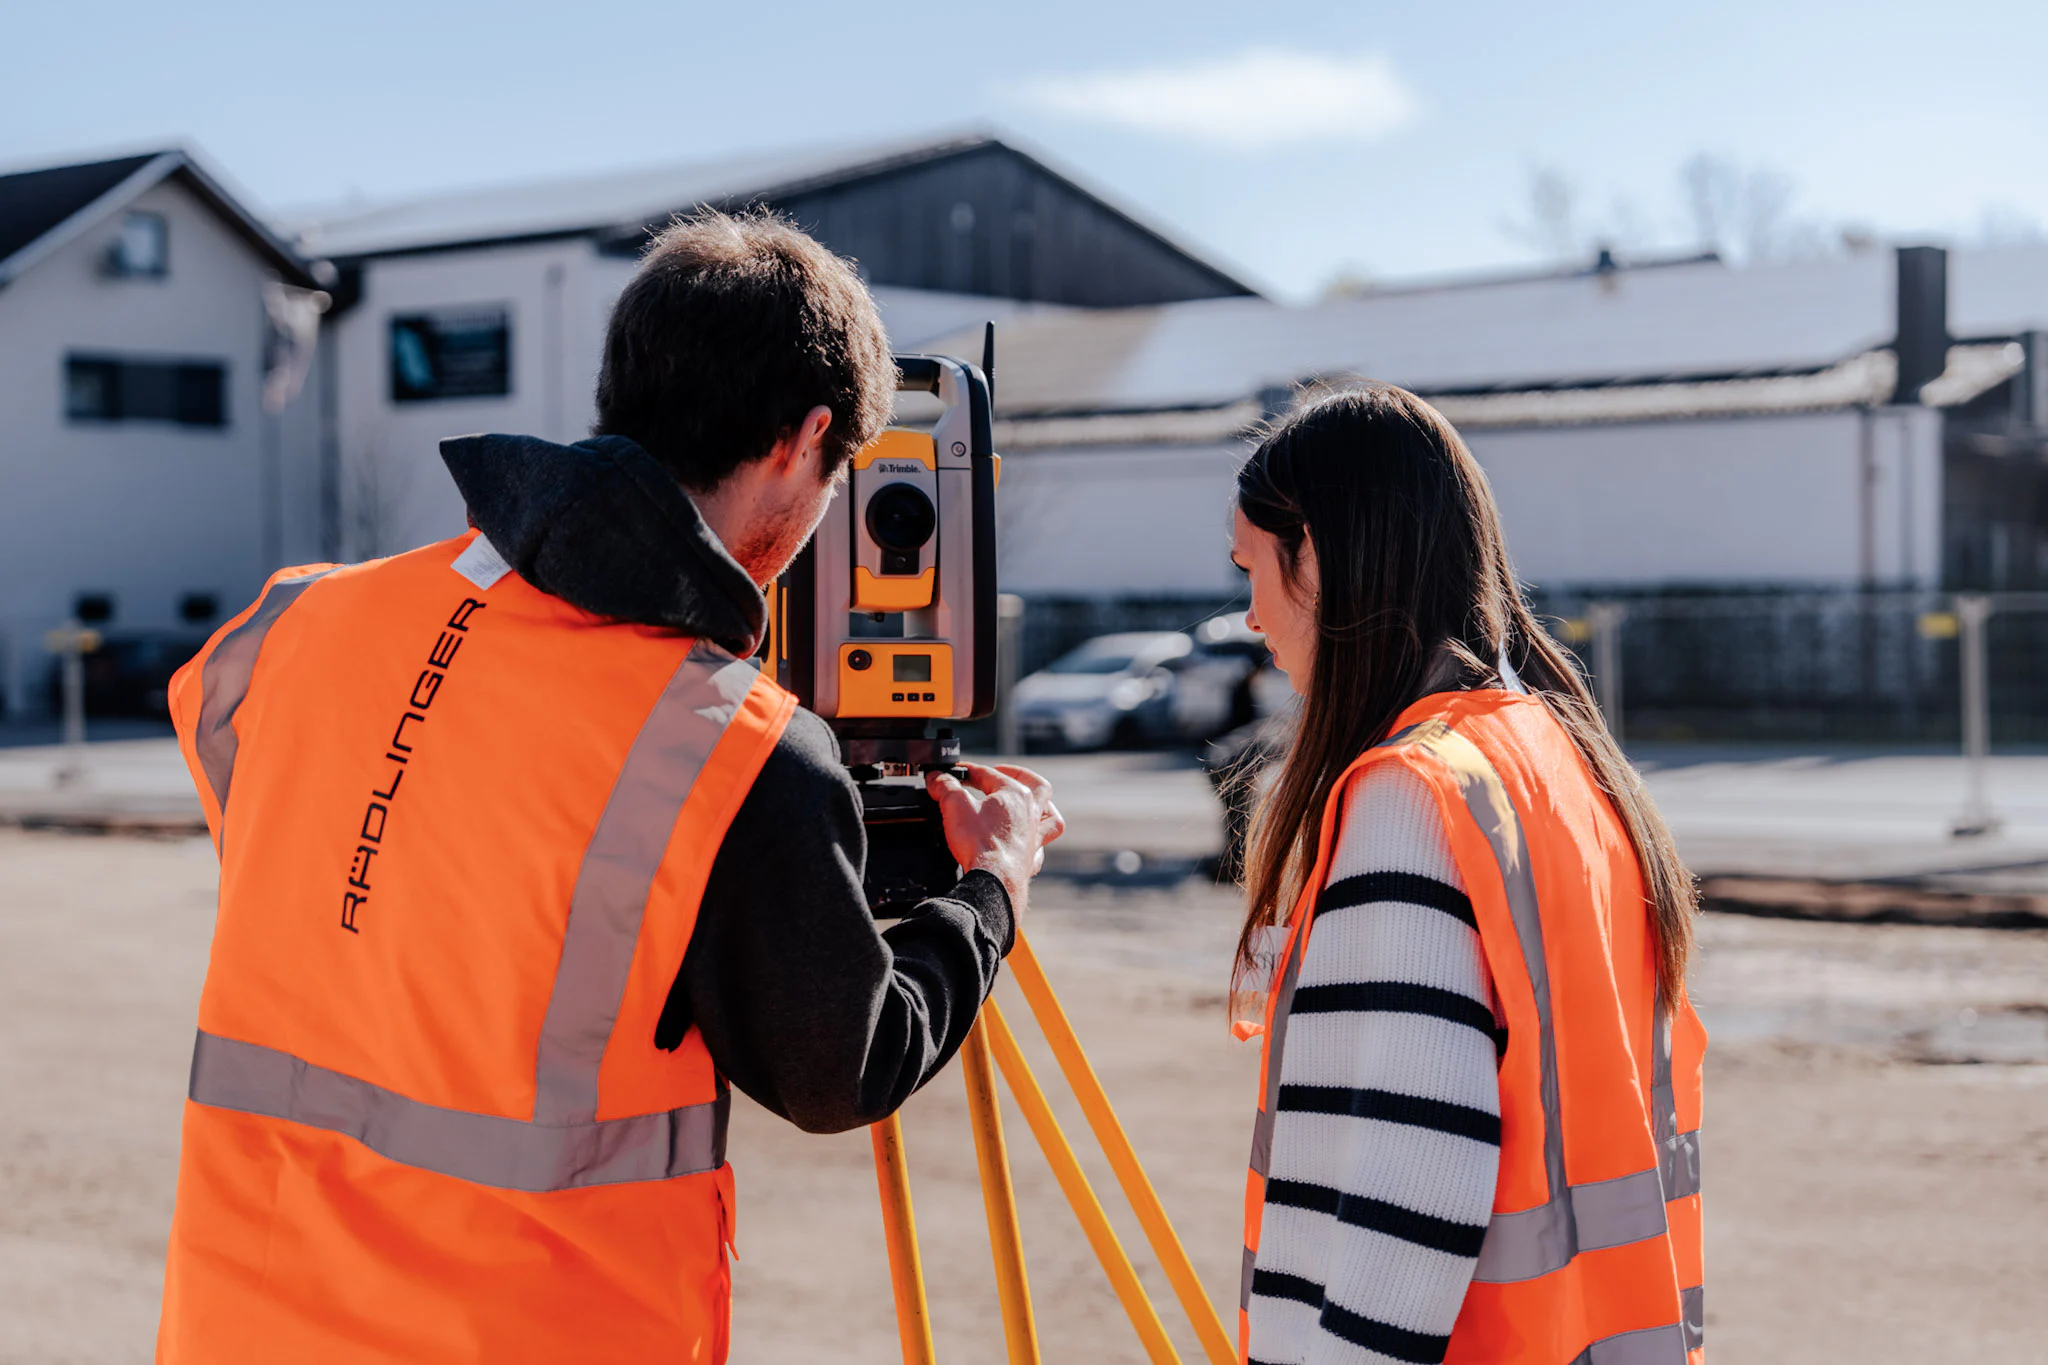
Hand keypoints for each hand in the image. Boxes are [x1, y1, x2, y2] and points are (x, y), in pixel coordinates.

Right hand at [924, 763, 1065, 917]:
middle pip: (1038, 786)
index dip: (967, 770)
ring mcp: (1034, 837)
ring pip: (1051, 818)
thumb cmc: (980, 843)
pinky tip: (1024, 843)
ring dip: (1044, 808)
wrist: (993, 880)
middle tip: (1003, 773)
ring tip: (1032, 804)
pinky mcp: (1031, 859)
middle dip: (1020, 775)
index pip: (988, 774)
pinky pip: (1040, 848)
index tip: (952, 772)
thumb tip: (936, 777)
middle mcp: (1031, 814)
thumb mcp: (955, 806)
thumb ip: (945, 787)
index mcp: (1015, 795)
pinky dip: (1035, 843)